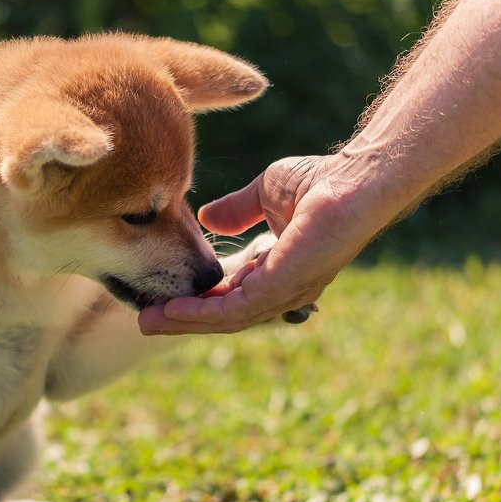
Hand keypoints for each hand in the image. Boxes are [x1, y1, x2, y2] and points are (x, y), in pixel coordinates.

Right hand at [138, 154, 393, 333]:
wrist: (353, 179)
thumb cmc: (321, 181)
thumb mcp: (264, 194)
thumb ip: (236, 210)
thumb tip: (207, 219)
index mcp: (276, 271)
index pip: (231, 295)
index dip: (196, 300)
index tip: (163, 299)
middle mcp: (280, 290)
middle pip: (224, 314)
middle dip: (183, 319)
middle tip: (146, 321)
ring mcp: (282, 293)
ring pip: (225, 318)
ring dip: (184, 321)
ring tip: (149, 321)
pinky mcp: (282, 287)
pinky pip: (235, 310)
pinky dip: (201, 314)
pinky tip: (173, 311)